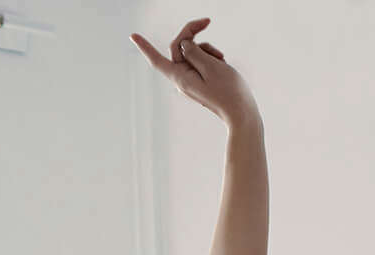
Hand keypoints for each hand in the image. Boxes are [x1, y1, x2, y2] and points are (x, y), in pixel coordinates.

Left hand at [130, 18, 257, 126]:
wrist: (242, 113)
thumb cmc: (228, 91)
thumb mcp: (211, 65)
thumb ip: (194, 51)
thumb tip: (184, 44)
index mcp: (180, 77)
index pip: (157, 59)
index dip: (145, 47)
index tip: (132, 35)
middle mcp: (182, 79)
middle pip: (180, 48)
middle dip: (194, 36)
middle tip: (207, 20)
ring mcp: (192, 80)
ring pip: (194, 53)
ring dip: (208, 50)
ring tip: (222, 60)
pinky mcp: (201, 81)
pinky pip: (202, 62)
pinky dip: (212, 58)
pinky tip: (223, 64)